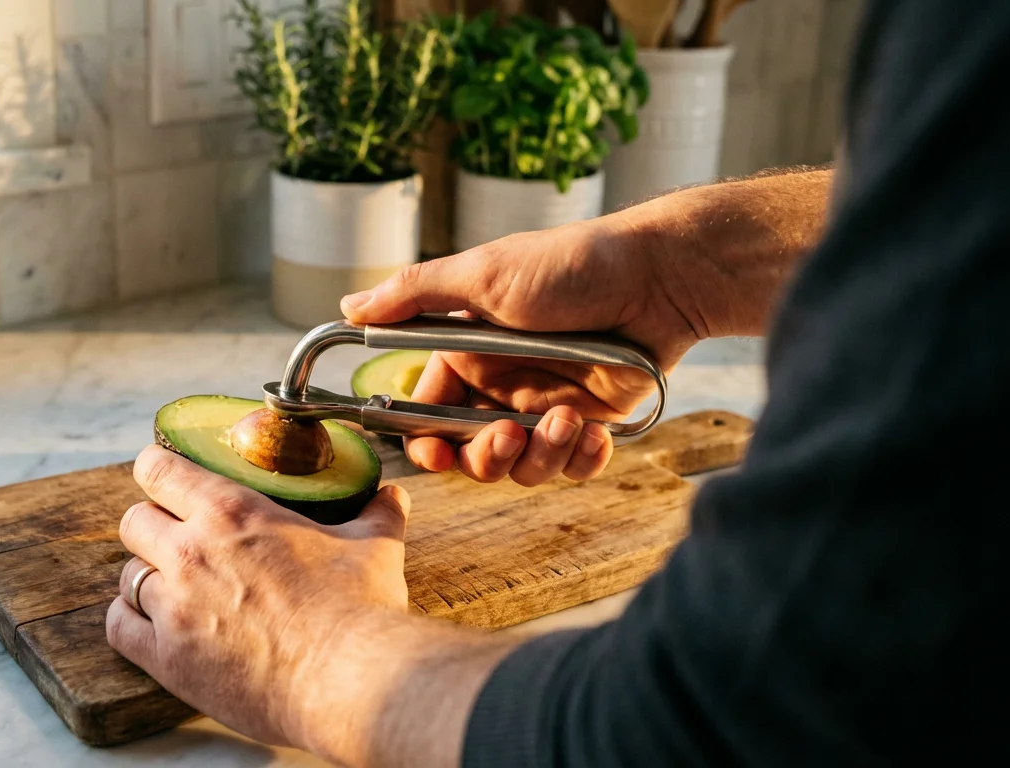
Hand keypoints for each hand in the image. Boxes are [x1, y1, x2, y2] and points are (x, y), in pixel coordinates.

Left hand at [106, 445, 415, 758]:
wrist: (349, 678)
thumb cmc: (360, 610)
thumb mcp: (374, 548)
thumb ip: (377, 515)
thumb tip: (393, 496)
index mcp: (232, 512)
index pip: (159, 469)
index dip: (156, 469)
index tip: (163, 477)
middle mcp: (191, 552)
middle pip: (134, 520)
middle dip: (151, 524)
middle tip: (174, 536)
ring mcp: (174, 606)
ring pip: (127, 574)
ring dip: (145, 576)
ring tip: (172, 587)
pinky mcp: (168, 657)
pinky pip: (119, 628)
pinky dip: (130, 621)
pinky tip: (150, 623)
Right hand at [341, 216, 698, 485]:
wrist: (660, 275)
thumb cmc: (570, 266)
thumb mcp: (483, 274)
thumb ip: (414, 295)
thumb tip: (348, 306)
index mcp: (468, 352)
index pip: (428, 411)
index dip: (426, 440)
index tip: (433, 452)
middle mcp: (501, 384)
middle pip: (470, 451)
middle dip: (482, 457)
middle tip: (503, 437)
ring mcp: (545, 406)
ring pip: (520, 466)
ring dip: (538, 456)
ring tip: (567, 422)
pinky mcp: (591, 422)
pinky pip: (573, 465)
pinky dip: (581, 460)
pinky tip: (594, 436)